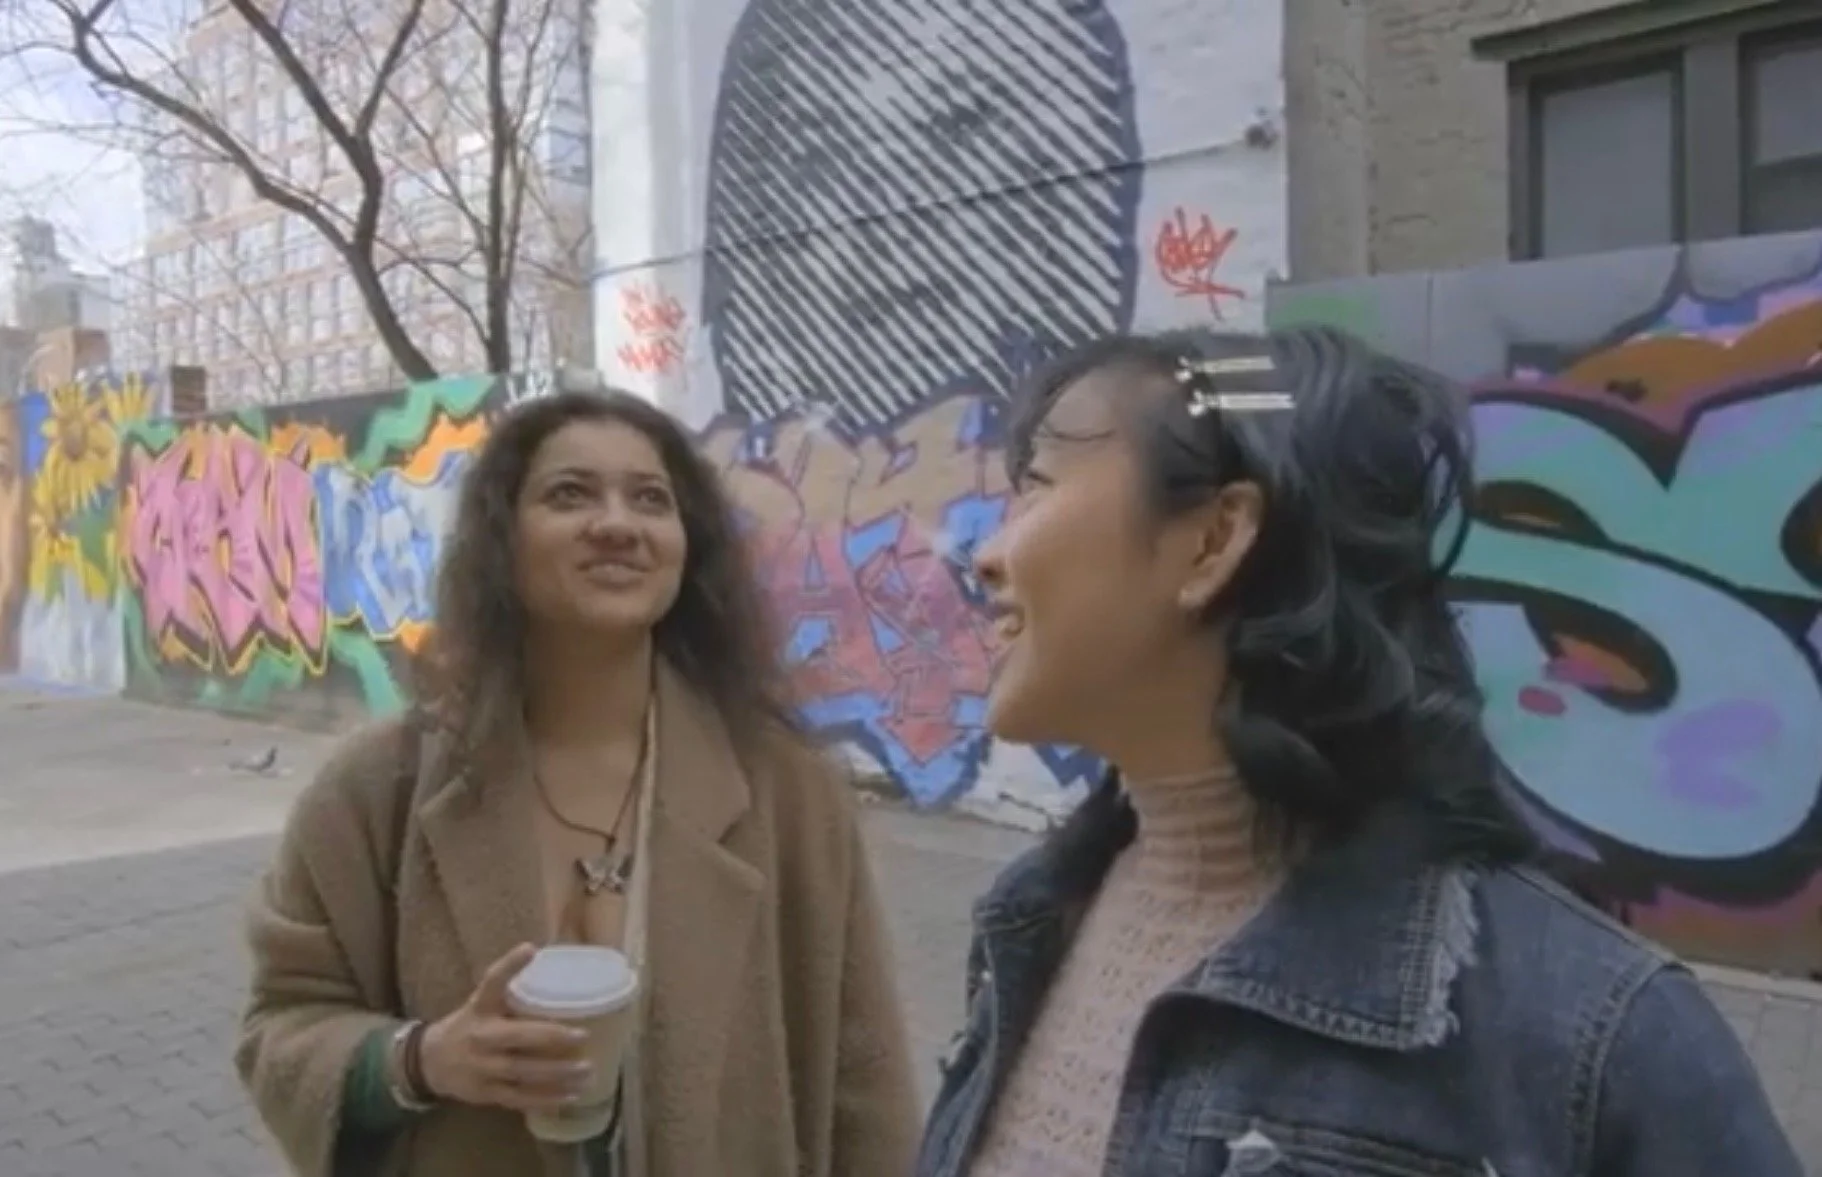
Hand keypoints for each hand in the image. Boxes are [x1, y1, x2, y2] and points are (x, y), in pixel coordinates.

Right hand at [419, 942, 592, 1111]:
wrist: (431, 1061)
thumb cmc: (470, 1024)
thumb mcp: (483, 1002)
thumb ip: (511, 989)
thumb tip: (547, 959)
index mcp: (481, 1008)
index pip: (493, 982)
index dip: (510, 965)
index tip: (531, 949)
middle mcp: (481, 1036)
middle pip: (519, 1036)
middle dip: (552, 1037)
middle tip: (584, 1036)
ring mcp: (483, 1067)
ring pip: (524, 1072)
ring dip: (558, 1073)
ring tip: (587, 1071)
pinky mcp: (487, 1093)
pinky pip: (520, 1098)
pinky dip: (546, 1100)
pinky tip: (571, 1097)